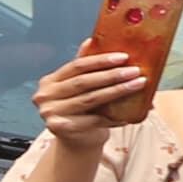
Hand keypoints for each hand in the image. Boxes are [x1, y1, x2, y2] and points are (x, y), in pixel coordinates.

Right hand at [33, 50, 154, 149]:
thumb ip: (84, 68)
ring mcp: (50, 113)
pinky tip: (129, 113)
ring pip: (90, 99)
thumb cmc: (81, 111)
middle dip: (112, 75)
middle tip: (135, 71)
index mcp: (49, 82)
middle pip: (83, 82)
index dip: (100, 60)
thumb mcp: (80, 88)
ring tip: (137, 84)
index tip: (124, 57)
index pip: (76, 66)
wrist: (76, 141)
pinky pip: (93, 119)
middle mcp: (45, 96)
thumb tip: (91, 40)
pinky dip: (114, 116)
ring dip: (117, 91)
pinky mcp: (60, 128)